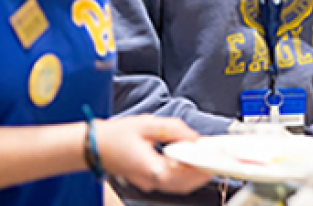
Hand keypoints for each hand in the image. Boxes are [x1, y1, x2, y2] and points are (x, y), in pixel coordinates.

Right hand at [92, 115, 211, 193]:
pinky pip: (171, 182)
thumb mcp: (149, 125)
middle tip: (220, 159)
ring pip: (179, 186)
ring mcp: (148, 183)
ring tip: (210, 158)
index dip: (205, 166)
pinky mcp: (147, 180)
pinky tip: (191, 161)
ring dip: (196, 175)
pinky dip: (185, 175)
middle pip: (185, 184)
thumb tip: (194, 138)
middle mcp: (150, 181)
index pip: (185, 173)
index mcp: (151, 168)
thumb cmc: (116, 136)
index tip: (220, 157)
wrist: (92, 146)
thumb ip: (175, 130)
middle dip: (204, 172)